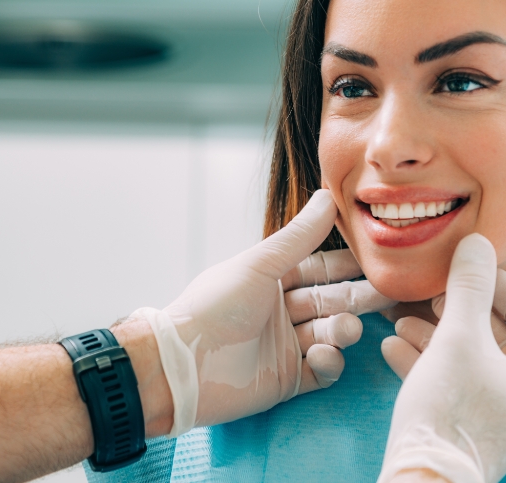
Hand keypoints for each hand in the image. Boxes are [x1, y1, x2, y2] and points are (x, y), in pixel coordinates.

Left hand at [131, 190, 395, 435]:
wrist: (183, 364)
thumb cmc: (214, 306)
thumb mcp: (259, 265)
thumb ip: (298, 237)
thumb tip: (328, 196)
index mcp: (270, 279)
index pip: (318, 268)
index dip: (347, 264)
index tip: (379, 258)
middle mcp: (279, 310)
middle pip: (330, 301)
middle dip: (358, 297)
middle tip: (390, 293)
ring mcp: (284, 345)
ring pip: (329, 334)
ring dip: (342, 330)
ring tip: (344, 329)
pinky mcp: (287, 379)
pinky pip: (321, 370)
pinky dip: (329, 363)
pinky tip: (325, 356)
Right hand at [378, 234, 505, 482]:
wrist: (423, 476)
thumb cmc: (451, 408)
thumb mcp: (457, 338)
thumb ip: (469, 288)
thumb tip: (476, 244)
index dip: (497, 284)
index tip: (468, 269)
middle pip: (497, 333)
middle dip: (458, 312)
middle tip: (433, 299)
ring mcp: (499, 407)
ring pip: (474, 356)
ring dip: (437, 336)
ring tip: (402, 323)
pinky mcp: (475, 421)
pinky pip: (459, 380)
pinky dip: (429, 362)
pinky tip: (394, 348)